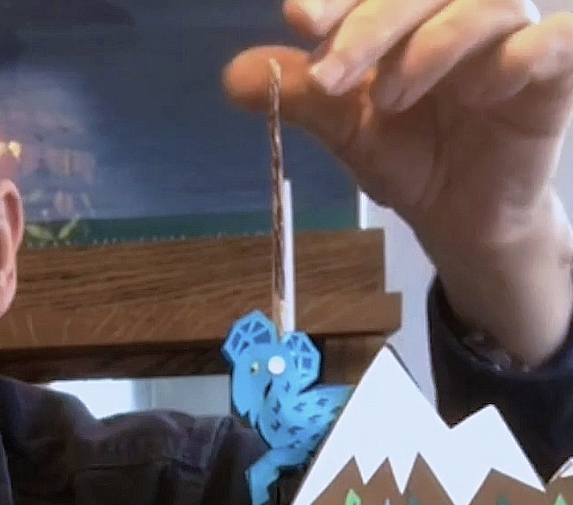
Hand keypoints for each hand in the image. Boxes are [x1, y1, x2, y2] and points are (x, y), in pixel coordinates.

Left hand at [225, 0, 572, 362]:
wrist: (458, 215)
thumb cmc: (407, 154)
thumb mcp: (343, 127)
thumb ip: (297, 96)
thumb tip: (234, 77)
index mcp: (410, 13)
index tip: (299, 20)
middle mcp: (462, 11)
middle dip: (371, 23)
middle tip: (330, 75)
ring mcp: (514, 36)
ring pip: (485, 4)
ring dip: (432, 44)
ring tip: (390, 98)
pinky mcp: (556, 73)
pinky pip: (557, 40)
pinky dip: (522, 53)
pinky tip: (482, 88)